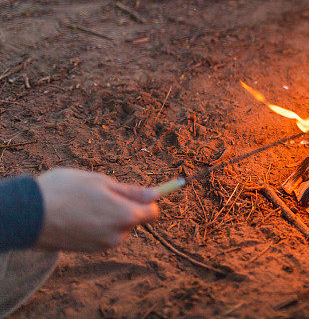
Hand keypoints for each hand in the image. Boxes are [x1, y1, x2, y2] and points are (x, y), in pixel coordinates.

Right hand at [35, 169, 158, 251]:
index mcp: (125, 216)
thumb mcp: (101, 182)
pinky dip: (94, 225)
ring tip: (83, 203)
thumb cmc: (65, 191)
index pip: (152, 213)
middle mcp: (117, 235)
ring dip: (107, 216)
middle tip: (98, 193)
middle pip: (133, 220)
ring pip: (115, 227)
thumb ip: (131, 191)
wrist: (28, 215)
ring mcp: (101, 246)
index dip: (146, 200)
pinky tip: (75, 215)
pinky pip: (100, 235)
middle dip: (123, 207)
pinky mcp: (86, 251)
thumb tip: (156, 194)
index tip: (134, 192)